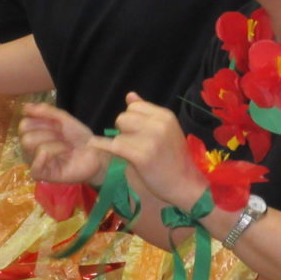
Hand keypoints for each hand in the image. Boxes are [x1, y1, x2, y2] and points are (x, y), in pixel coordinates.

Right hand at [20, 102, 108, 184]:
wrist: (94, 152)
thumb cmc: (78, 136)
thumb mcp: (63, 118)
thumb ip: (45, 111)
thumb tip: (24, 107)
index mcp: (34, 134)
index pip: (24, 124)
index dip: (43, 122)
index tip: (58, 124)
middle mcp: (31, 149)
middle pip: (26, 137)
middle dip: (50, 134)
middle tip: (63, 137)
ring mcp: (36, 162)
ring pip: (33, 148)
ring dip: (56, 144)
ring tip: (67, 148)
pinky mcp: (43, 175)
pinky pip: (34, 168)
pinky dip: (46, 158)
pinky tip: (59, 156)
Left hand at [93, 92, 207, 208]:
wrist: (185, 184)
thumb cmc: (175, 159)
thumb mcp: (165, 130)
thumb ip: (147, 113)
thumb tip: (130, 95)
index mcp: (165, 115)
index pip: (134, 106)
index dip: (131, 119)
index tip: (135, 132)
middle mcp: (159, 123)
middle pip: (124, 117)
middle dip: (123, 129)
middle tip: (132, 144)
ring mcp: (151, 139)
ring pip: (119, 132)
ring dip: (120, 143)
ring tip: (131, 154)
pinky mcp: (142, 155)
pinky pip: (115, 145)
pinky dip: (103, 146)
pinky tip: (95, 145)